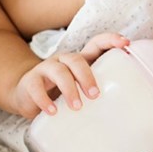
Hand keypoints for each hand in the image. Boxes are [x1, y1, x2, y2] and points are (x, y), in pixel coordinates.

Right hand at [12, 32, 127, 118]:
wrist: (27, 96)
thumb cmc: (60, 92)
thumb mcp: (79, 90)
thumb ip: (95, 92)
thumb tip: (124, 108)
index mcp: (79, 61)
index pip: (95, 44)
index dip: (110, 40)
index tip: (125, 43)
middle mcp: (63, 61)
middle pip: (76, 60)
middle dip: (87, 76)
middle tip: (95, 94)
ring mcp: (45, 69)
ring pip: (59, 72)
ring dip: (69, 89)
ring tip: (77, 107)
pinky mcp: (30, 82)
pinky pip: (37, 88)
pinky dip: (45, 101)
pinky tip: (53, 111)